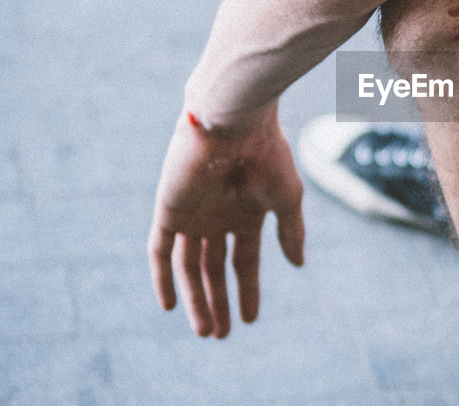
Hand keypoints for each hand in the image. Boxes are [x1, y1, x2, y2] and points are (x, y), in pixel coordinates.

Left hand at [147, 103, 304, 337]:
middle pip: (212, 269)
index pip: (243, 260)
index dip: (247, 290)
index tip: (251, 320)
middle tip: (220, 336)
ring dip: (195, 299)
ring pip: (188, 267)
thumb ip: (290, 232)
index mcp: (245, 213)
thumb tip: (298, 264)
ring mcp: (191, 213)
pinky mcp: (169, 208)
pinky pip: (160, 250)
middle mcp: (216, 216)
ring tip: (205, 331)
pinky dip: (162, 278)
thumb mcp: (287, 199)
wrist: (235, 121)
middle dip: (217, 302)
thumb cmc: (267, 155)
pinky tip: (170, 305)